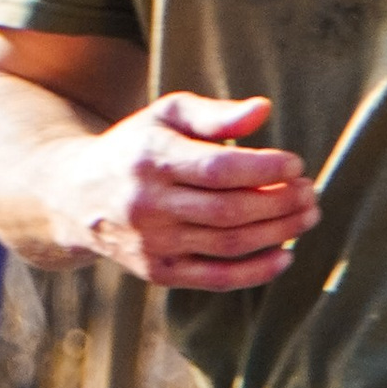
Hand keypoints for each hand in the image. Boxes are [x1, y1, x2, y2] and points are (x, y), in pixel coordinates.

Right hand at [43, 91, 315, 291]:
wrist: (76, 195)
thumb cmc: (137, 147)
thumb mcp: (167, 117)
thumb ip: (214, 114)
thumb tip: (263, 110)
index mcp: (151, 159)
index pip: (218, 169)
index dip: (263, 168)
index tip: (295, 164)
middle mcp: (148, 204)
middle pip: (229, 210)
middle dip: (279, 203)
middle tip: (310, 193)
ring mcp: (153, 243)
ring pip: (228, 245)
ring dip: (277, 233)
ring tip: (307, 217)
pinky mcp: (158, 272)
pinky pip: (216, 278)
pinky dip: (257, 271)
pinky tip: (285, 254)